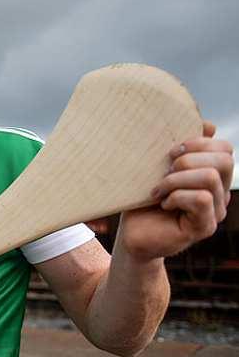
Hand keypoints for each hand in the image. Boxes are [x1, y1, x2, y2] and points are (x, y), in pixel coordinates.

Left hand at [118, 120, 233, 259]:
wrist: (132, 233)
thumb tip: (208, 124)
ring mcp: (215, 211)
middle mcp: (220, 193)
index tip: (170, 152)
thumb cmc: (144, 199)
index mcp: (212, 176)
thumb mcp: (159, 168)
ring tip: (158, 190)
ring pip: (210, 178)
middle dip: (188, 159)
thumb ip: (182, 149)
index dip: (199, 143)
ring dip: (176, 180)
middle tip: (164, 171)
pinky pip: (201, 199)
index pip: (224, 149)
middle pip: (224, 160)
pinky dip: (176, 196)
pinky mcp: (205, 227)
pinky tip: (162, 203)